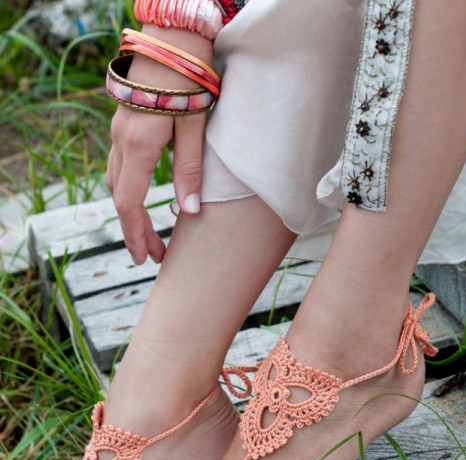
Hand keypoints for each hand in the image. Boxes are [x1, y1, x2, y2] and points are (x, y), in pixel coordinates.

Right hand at [105, 25, 213, 264]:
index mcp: (138, 146)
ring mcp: (119, 131)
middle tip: (154, 254)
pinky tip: (143, 195)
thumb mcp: (194, 128)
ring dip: (131, 210)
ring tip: (150, 232)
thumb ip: (190, 170)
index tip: (146, 257)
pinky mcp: (125, 123)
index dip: (136, 233)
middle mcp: (122, 141)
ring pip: (116, 181)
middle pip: (120, 197)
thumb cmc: (189, 81)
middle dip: (135, 229)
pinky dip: (128, 188)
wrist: (172, 41)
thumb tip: (188, 212)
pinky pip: (119, 164)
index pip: (129, 202)